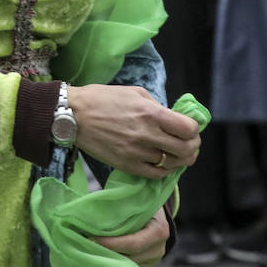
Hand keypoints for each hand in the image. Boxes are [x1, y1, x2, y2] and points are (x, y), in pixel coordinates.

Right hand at [66, 85, 200, 178]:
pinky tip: (161, 162)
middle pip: (186, 149)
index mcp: (151, 113)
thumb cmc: (102, 98)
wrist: (72, 115)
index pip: (189, 129)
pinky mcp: (127, 165)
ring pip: (173, 164)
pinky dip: (164, 170)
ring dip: (180, 159)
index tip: (189, 129)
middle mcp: (147, 134)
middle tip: (188, 143)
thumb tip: (173, 119)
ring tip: (176, 154)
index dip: (194, 130)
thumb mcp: (133, 92)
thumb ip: (157, 106)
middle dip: (192, 146)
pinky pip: (156, 174)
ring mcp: (137, 152)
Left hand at [94, 205, 170, 266]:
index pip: (133, 243)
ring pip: (127, 265)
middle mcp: (158, 248)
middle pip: (130, 257)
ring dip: (108, 259)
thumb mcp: (133, 201)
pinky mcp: (147, 266)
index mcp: (158, 230)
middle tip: (86, 245)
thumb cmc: (140, 204)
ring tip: (90, 249)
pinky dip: (113, 262)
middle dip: (106, 252)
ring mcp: (153, 259)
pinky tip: (100, 254)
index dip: (111, 243)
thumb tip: (92, 209)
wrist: (153, 213)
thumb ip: (118, 207)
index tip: (91, 238)